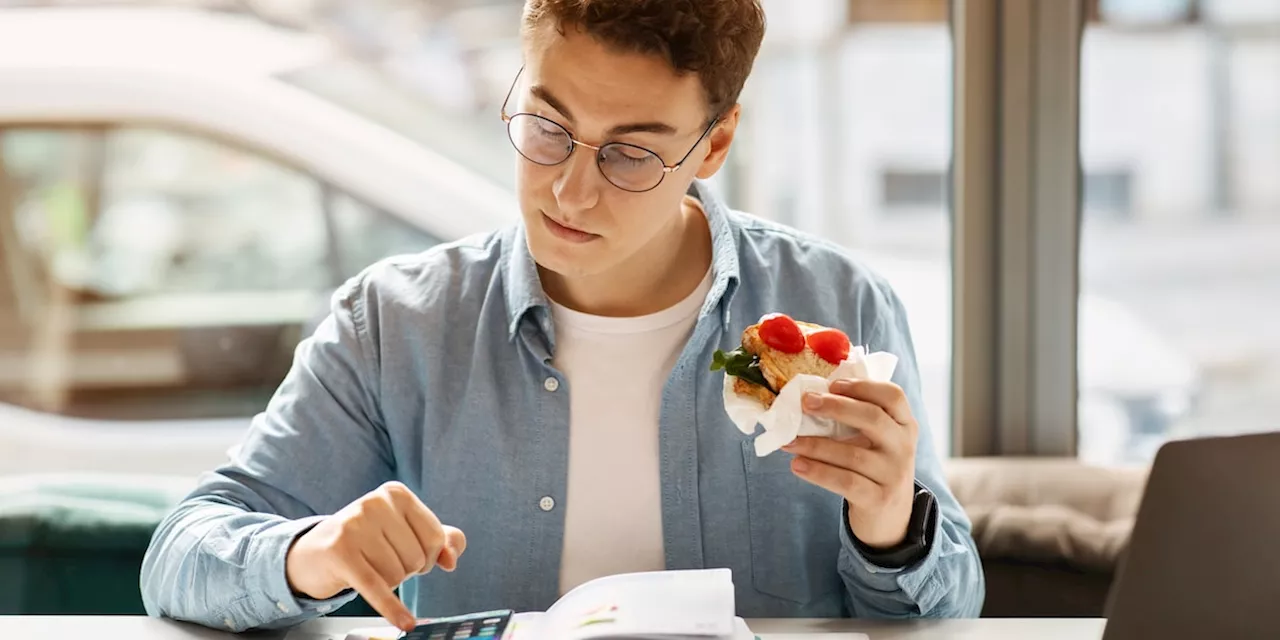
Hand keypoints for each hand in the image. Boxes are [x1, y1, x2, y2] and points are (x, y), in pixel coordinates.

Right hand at [285, 481, 466, 631]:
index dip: (428, 556)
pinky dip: (393, 609)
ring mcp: (355, 526)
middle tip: (382, 561)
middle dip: (406, 569)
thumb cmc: (368, 541)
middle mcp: (375, 504)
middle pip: (417, 558)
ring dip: (388, 581)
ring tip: (369, 567)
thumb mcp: (405, 531)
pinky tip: (405, 623)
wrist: (314, 553)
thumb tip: (451, 560)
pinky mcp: (341, 553)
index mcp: (396, 493)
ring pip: (397, 575)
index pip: (436, 538)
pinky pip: (376, 588)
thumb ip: (440, 540)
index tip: (409, 553)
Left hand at [783, 378, 917, 548]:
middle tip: (806, 402)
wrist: (890, 516)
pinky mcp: (879, 499)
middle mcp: (903, 447)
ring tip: (788, 441)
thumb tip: (811, 397)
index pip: (893, 396)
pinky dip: (818, 472)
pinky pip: (846, 482)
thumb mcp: (878, 440)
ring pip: (852, 454)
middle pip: (872, 418)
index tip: (833, 384)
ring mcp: (894, 474)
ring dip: (815, 445)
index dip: (863, 386)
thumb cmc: (874, 467)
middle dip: (836, 407)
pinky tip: (797, 465)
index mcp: (904, 424)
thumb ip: (857, 419)